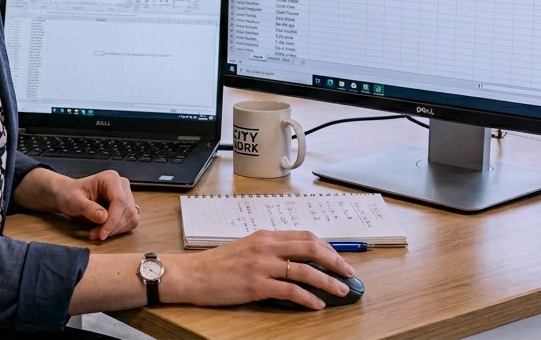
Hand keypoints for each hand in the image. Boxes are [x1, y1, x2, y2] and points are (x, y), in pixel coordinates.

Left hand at [56, 170, 138, 240]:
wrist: (69, 195)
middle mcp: (122, 185)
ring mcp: (126, 196)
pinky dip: (118, 230)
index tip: (102, 234)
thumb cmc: (70, 194)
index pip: (119, 201)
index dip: (113, 220)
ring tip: (97, 232)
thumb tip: (103, 217)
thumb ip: (88, 208)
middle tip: (96, 235)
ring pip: (131, 218)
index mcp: (110, 178)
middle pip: (127, 211)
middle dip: (112, 227)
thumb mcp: (74, 201)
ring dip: (115, 230)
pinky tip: (104, 230)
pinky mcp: (126, 207)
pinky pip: (130, 222)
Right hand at [165, 230, 353, 309]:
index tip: (339, 259)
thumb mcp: (246, 248)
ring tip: (341, 291)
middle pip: (311, 248)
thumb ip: (269, 250)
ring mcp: (261, 265)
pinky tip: (316, 304)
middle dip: (335, 261)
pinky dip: (308, 298)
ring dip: (328, 281)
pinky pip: (290, 290)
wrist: (191, 274)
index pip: (305, 236)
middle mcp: (266, 246)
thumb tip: (294, 260)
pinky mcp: (256, 285)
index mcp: (265, 236)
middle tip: (349, 272)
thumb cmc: (216, 264)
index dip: (327, 247)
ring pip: (305, 270)